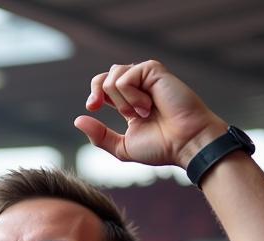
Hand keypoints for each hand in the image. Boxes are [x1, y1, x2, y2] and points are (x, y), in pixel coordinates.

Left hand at [73, 60, 224, 168]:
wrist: (185, 143)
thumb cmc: (161, 147)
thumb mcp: (123, 147)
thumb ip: (100, 136)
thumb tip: (78, 120)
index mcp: (130, 102)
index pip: (104, 87)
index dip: (95, 94)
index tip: (93, 107)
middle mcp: (138, 87)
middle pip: (105, 76)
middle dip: (99, 91)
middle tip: (104, 107)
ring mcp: (146, 76)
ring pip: (113, 77)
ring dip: (121, 101)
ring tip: (142, 113)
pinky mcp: (153, 70)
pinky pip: (125, 78)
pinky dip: (131, 96)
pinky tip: (148, 106)